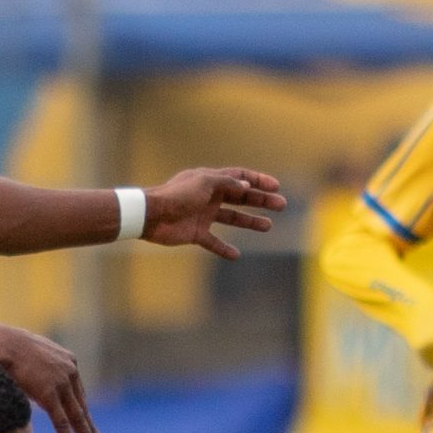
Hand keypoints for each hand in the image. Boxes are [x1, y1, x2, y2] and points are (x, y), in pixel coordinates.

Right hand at [0, 322, 101, 432]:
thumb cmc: (8, 346)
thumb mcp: (32, 356)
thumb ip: (38, 371)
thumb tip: (31, 383)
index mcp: (68, 360)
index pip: (78, 392)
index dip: (82, 410)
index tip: (87, 423)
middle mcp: (70, 371)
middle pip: (82, 405)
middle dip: (90, 426)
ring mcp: (61, 383)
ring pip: (77, 417)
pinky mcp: (50, 395)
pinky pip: (62, 422)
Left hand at [142, 167, 286, 260]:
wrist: (151, 215)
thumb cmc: (176, 195)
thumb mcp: (205, 183)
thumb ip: (227, 183)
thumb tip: (246, 185)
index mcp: (211, 180)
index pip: (239, 177)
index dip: (258, 180)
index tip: (276, 186)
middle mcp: (209, 196)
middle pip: (240, 197)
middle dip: (261, 200)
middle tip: (281, 206)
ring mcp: (202, 215)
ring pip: (231, 218)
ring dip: (249, 221)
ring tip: (268, 226)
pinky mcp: (195, 233)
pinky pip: (213, 242)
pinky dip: (223, 249)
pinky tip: (236, 255)